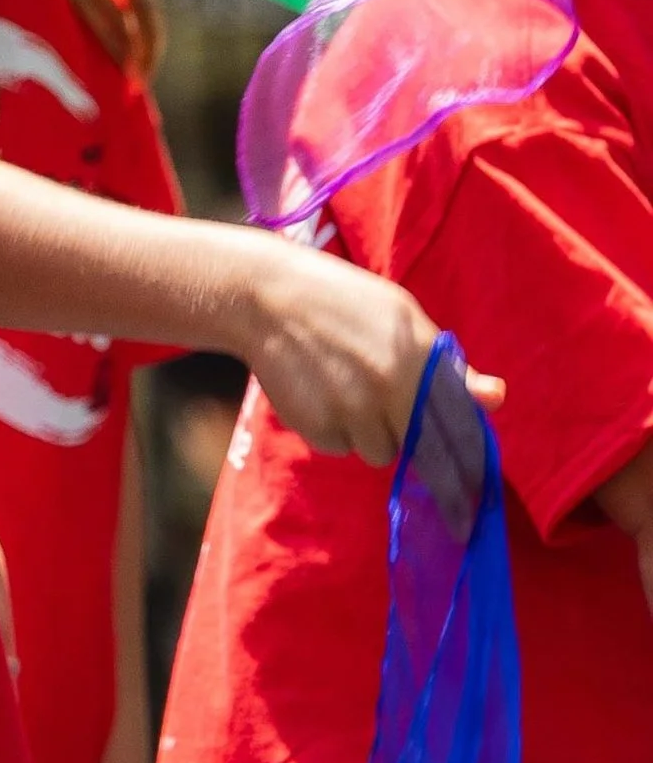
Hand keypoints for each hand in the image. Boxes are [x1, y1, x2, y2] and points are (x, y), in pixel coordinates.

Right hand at [242, 241, 502, 466]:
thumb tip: (496, 398)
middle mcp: (386, 394)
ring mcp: (347, 412)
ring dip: (366, 433)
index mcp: (416, 364)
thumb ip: (449, 367)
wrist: (266, 298)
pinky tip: (319, 395)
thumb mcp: (404, 320)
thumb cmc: (345, 302)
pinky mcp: (313, 425)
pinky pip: (336, 447)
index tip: (454, 464)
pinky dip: (332, 430)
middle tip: (379, 399)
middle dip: (401, 431)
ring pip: (374, 451)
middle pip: (411, 447)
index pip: (454, 429)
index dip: (455, 450)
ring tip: (345, 393)